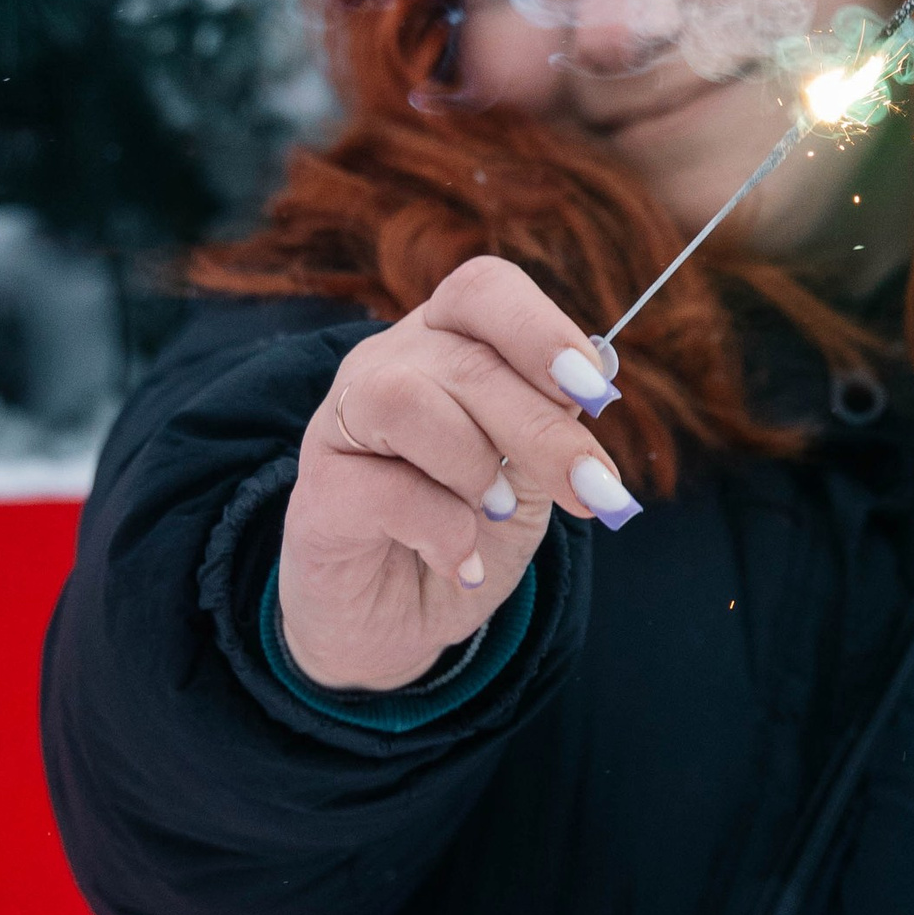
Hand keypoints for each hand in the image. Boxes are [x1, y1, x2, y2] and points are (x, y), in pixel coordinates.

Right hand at [276, 256, 637, 694]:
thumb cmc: (469, 534)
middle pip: (467, 358)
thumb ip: (553, 422)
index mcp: (445, 344)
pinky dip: (443, 531)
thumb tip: (595, 384)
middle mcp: (386, 365)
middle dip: (542, 430)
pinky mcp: (317, 493)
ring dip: (474, 465)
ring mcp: (342, 423)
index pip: (482, 291)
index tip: (595, 391)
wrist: (396, 623)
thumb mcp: (529, 475)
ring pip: (406, 398)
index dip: (541, 331)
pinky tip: (458, 562)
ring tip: (494, 512)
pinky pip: (383, 488)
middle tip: (590, 489)